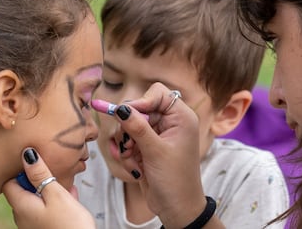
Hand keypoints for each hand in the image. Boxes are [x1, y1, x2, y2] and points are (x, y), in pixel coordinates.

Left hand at [2, 148, 94, 228]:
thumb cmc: (70, 226)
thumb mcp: (56, 194)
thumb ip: (40, 174)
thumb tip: (28, 155)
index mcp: (22, 207)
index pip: (9, 183)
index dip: (21, 171)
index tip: (37, 164)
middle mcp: (23, 217)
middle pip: (23, 191)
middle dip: (38, 180)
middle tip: (53, 172)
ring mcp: (34, 224)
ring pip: (37, 199)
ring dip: (49, 190)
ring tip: (64, 184)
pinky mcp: (45, 227)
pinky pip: (46, 209)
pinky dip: (56, 201)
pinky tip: (70, 196)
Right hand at [114, 83, 206, 227]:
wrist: (176, 208)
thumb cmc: (175, 180)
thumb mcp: (155, 151)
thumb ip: (137, 127)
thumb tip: (120, 108)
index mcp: (181, 117)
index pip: (157, 93)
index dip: (140, 101)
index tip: (125, 115)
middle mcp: (170, 122)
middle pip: (140, 108)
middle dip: (130, 127)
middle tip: (128, 144)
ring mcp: (158, 134)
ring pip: (131, 125)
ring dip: (127, 143)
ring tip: (132, 158)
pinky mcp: (148, 146)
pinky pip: (129, 140)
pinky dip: (128, 152)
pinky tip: (134, 166)